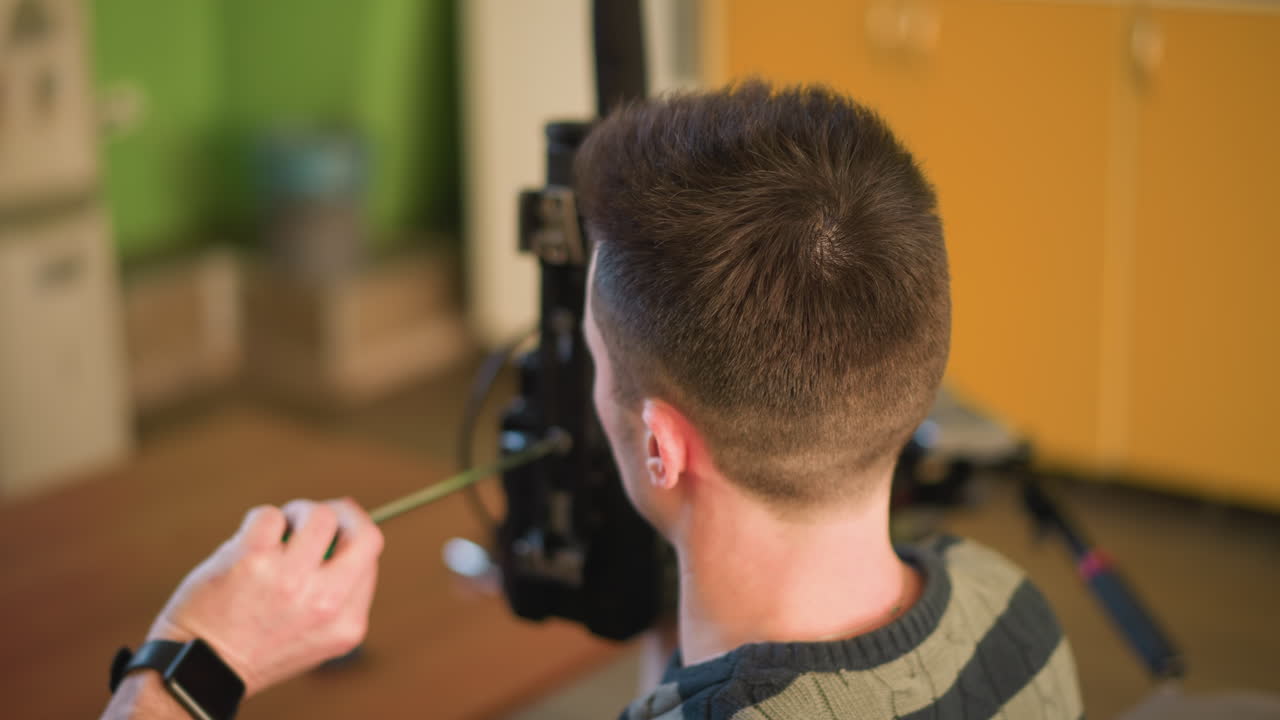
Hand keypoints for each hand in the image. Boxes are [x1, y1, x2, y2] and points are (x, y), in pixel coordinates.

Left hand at [144, 498, 383, 695]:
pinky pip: (270, 515)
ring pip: (318, 514)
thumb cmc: (256, 646)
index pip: (371, 557)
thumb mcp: (316, 636)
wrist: (200, 667)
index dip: (353, 536)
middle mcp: (325, 601)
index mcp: (347, 623)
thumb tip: (348, 525)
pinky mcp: (254, 558)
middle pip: (364, 533)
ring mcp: (290, 578)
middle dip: (345, 513)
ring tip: (277, 533)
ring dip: (297, 513)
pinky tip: (246, 547)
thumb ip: (338, 592)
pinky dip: (259, 523)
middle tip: (321, 514)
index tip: (336, 531)